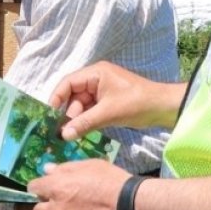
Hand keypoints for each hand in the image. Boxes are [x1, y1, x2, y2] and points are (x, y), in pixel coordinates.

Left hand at [28, 159, 128, 209]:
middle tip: (47, 205)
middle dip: (38, 207)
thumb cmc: (111, 181)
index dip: (38, 187)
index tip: (43, 188)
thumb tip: (47, 170)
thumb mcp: (89, 166)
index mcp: (56, 188)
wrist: (132, 209)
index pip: (32, 188)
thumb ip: (65, 168)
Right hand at [50, 61, 180, 140]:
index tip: (48, 115)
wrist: (162, 107)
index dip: (56, 98)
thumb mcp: (108, 113)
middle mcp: (96, 79)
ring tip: (70, 135)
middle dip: (68, 113)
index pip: (68, 83)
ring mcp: (101, 91)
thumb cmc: (136, 103)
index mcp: (95, 73)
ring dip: (77, 119)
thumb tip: (63, 135)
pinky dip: (86, 121)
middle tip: (60, 132)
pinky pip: (90, 111)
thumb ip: (84, 123)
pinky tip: (80, 133)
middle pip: (73, 96)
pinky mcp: (107, 102)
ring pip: (81, 105)